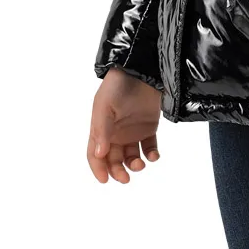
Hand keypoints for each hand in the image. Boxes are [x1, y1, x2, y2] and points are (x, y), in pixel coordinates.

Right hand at [87, 68, 162, 183]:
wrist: (144, 69)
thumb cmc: (119, 84)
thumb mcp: (105, 105)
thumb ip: (102, 129)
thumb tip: (99, 153)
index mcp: (100, 128)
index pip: (95, 154)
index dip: (98, 168)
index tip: (105, 180)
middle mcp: (115, 132)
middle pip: (113, 160)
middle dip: (117, 171)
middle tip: (125, 178)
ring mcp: (132, 131)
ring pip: (131, 157)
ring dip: (134, 165)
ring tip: (140, 164)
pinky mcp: (148, 127)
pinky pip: (149, 147)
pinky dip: (151, 155)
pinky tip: (153, 156)